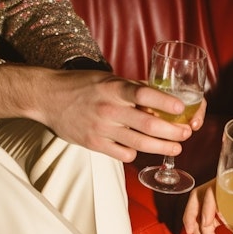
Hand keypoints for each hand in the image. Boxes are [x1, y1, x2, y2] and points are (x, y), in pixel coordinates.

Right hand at [0, 64, 205, 160]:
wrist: (47, 97)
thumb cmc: (81, 85)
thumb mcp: (106, 78)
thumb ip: (131, 87)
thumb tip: (159, 94)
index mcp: (114, 88)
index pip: (145, 95)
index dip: (166, 103)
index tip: (182, 109)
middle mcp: (109, 108)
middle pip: (148, 126)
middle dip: (173, 133)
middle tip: (185, 135)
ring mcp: (102, 128)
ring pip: (140, 144)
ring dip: (162, 148)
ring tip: (176, 149)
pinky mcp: (95, 144)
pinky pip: (123, 155)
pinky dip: (135, 154)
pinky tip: (139, 151)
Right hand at [182, 137, 232, 233]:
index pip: (210, 191)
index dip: (205, 211)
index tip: (209, 228)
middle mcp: (228, 179)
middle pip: (199, 200)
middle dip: (198, 226)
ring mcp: (228, 187)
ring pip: (201, 204)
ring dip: (199, 227)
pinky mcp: (232, 194)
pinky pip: (211, 207)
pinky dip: (206, 224)